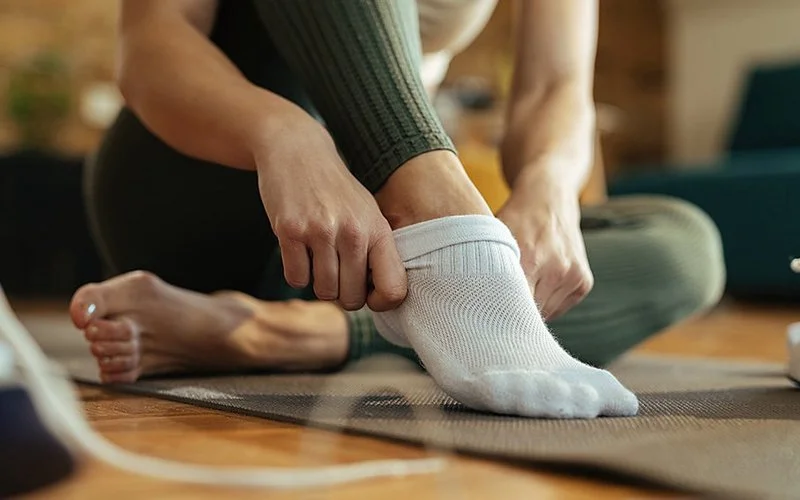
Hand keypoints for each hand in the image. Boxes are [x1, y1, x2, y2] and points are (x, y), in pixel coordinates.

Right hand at [253, 108, 405, 311]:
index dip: (380, 303)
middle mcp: (353, 232)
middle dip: (342, 294)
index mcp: (378, 230)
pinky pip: (295, 279)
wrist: (298, 151)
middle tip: (335, 273)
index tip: (367, 293)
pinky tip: (299, 251)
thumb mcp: (368, 214)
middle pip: (351, 299)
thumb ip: (376, 252)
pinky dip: (296, 272)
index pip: (393, 290)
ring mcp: (320, 232)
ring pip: (323, 291)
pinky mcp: (290, 231)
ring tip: (317, 258)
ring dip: (318, 283)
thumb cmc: (336, 191)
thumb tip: (381, 298)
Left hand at [497, 184, 592, 319]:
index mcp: (530, 259)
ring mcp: (573, 276)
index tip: (487, 316)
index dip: (498, 314)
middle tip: (498, 306)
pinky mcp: (584, 282)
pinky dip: (546, 302)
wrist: (549, 199)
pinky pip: (559, 308)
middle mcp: (556, 269)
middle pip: (529, 313)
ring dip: (531, 308)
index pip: (513, 306)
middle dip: (513, 313)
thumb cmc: (515, 219)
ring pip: (545, 314)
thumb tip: (469, 300)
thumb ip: (486, 268)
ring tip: (521, 286)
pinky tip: (538, 283)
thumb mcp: (494, 237)